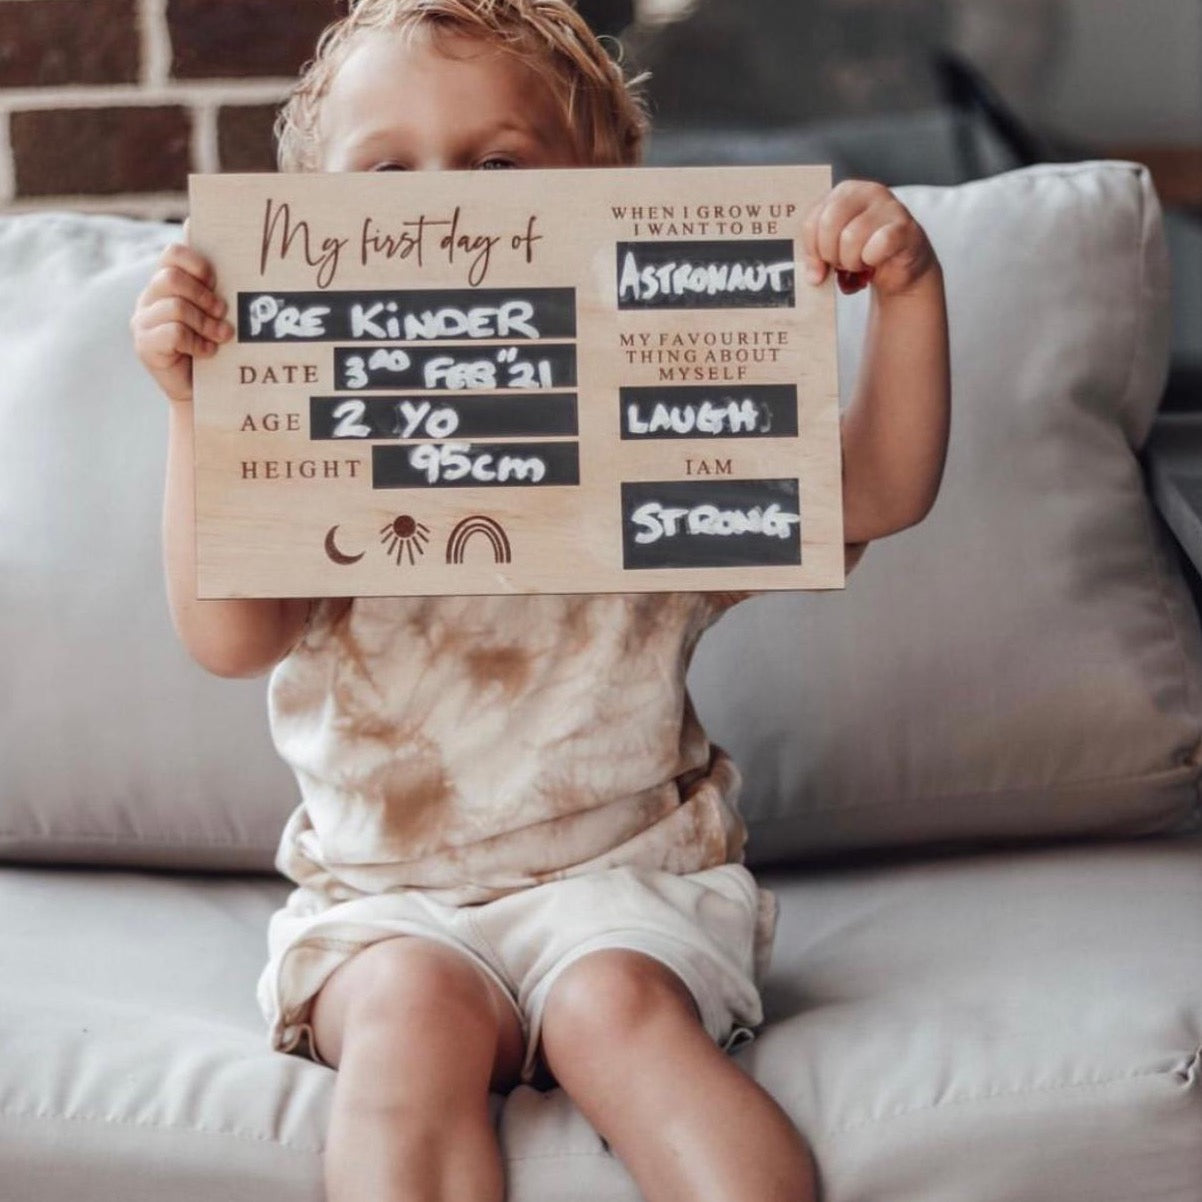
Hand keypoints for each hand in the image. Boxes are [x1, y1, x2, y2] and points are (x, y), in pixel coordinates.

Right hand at [130, 218, 233, 403]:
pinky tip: (207, 352)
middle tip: (222, 312)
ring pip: (176, 307)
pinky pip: (173, 333)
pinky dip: (197, 343)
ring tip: (222, 336)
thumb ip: (212, 281)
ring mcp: (142, 322)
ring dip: (206, 323)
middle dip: (203, 295)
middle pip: (171, 278)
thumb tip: (196, 226)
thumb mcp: (216, 311)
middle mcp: (149, 298)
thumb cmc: (215, 346)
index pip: (172, 254)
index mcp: (165, 283)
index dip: (197, 263)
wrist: (203, 392)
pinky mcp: (144, 346)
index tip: (216, 281)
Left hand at [800, 180, 937, 298]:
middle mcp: (867, 191)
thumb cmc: (865, 253)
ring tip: (860, 263)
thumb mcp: (834, 249)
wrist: (901, 267)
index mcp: (844, 192)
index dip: (812, 250)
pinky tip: (874, 262)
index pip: (812, 221)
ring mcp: (888, 206)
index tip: (819, 268)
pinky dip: (871, 261)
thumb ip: (818, 254)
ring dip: (851, 261)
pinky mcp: (905, 226)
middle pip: (829, 223)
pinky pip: (878, 244)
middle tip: (841, 264)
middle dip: (830, 254)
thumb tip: (814, 275)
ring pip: (851, 237)